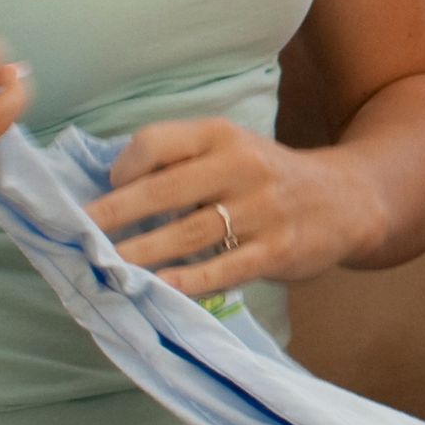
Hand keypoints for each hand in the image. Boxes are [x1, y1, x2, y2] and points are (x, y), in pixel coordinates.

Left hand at [93, 118, 385, 298]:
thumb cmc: (269, 178)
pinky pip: (225, 268)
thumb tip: (109, 192)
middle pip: (165, 190)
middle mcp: (242, 166)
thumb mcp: (231, 150)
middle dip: (115, 215)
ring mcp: (262, 209)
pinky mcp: (278, 249)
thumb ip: (181, 163)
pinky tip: (161, 289)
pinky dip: (189, 280)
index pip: (157, 142)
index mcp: (222, 135)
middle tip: (77, 236)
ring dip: (142, 252)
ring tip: (106, 268)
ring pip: (189, 232)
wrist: (346, 200)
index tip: (107, 191)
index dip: (123, 168)